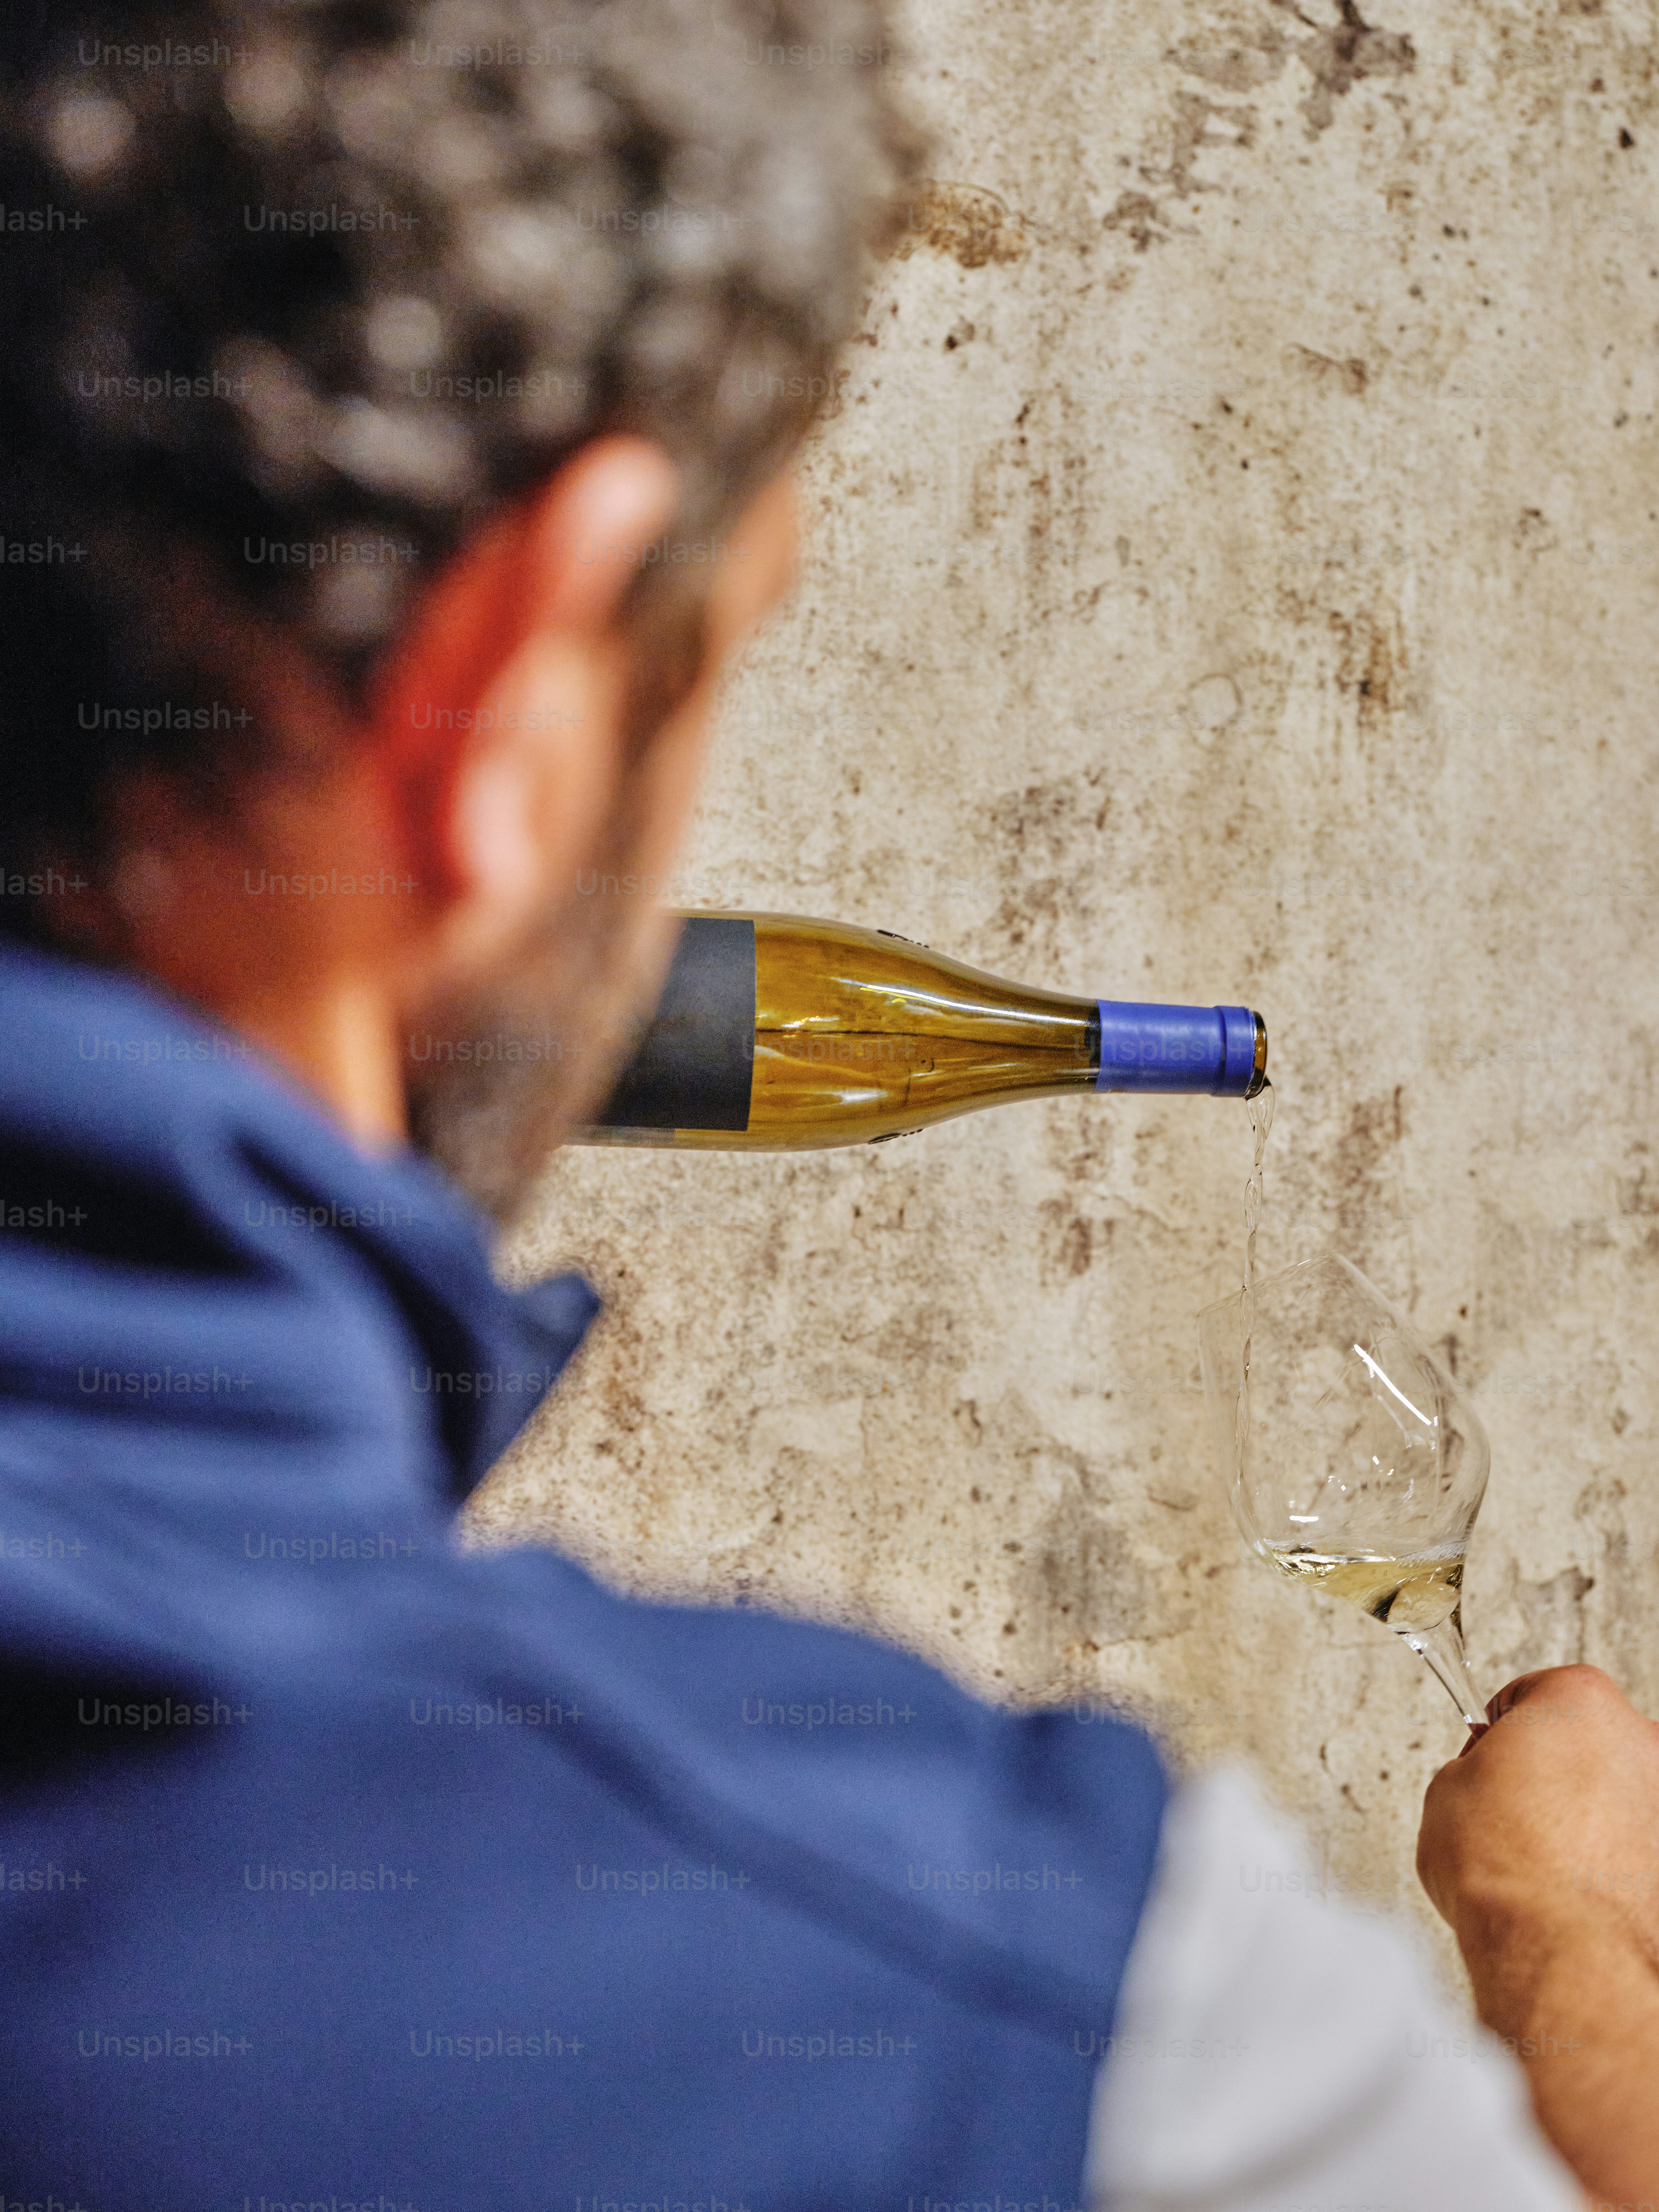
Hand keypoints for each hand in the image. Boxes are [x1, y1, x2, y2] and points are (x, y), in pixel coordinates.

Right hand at [1419, 1664, 1658, 1973]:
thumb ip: (1477, 1767)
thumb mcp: (1447, 1790)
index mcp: (1580, 1698)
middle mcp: (1642, 1739)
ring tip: (1550, 1865)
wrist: (1559, 1952)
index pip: (1529, 1696)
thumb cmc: (1505, 1866)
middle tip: (1515, 1817)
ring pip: (1618, 1797)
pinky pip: (1639, 1849)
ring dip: (1590, 1819)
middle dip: (1553, 1773)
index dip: (1499, 1736)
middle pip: (1585, 1743)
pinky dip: (1617, 1862)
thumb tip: (1489, 1781)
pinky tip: (1583, 1892)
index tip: (1487, 1768)